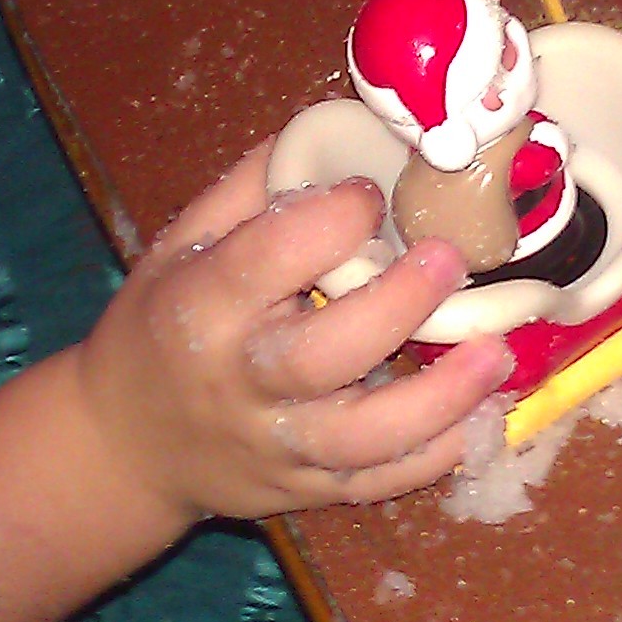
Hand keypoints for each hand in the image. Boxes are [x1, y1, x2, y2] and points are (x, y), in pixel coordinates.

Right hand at [70, 147, 513, 523]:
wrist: (125, 445)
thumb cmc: (162, 326)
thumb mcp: (179, 247)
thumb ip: (250, 191)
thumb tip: (334, 130)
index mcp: (202, 306)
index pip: (269, 258)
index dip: (331, 218)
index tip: (370, 194)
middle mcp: (240, 382)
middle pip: (324, 355)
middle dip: (399, 305)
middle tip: (451, 259)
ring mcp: (275, 446)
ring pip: (364, 437)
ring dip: (441, 399)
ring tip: (496, 354)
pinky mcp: (304, 492)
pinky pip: (377, 484)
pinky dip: (435, 458)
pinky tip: (482, 419)